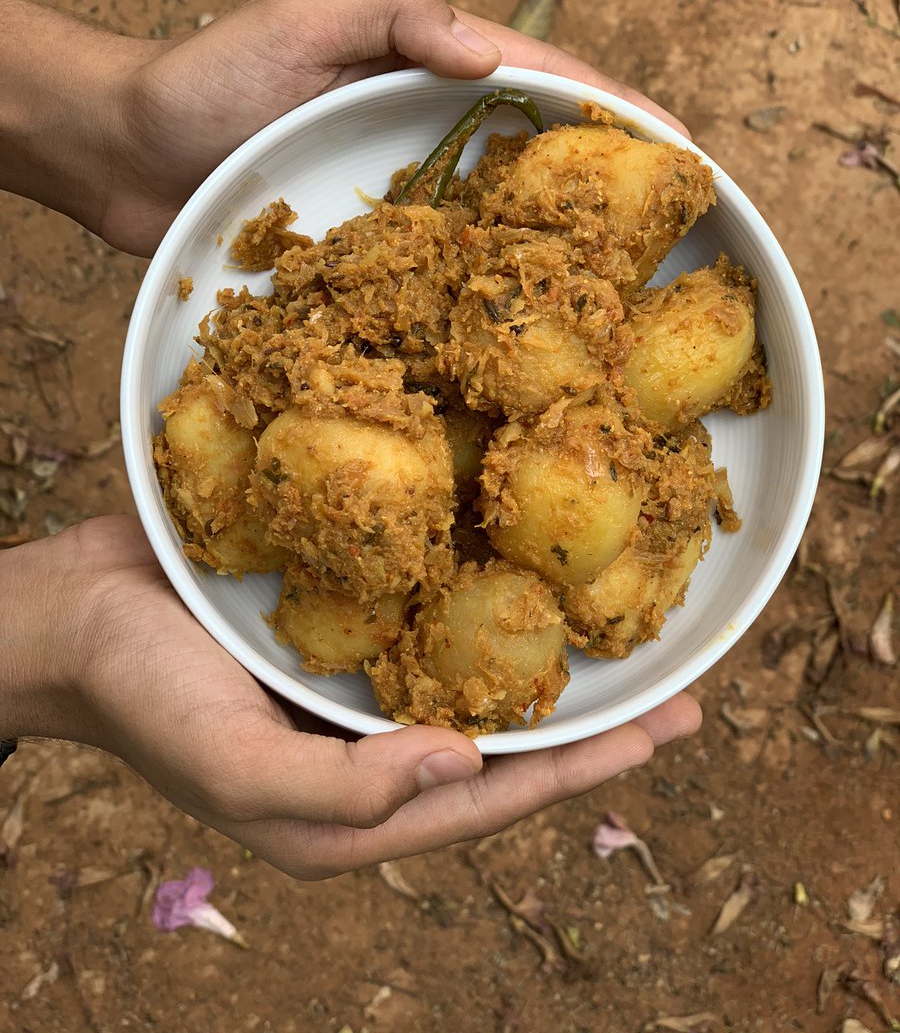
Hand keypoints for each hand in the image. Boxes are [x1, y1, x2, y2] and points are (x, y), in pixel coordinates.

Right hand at [4, 516, 699, 879]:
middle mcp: (367, 751)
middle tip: (682, 697)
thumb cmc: (144, 696)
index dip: (580, 770)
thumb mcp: (238, 766)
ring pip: (475, 681)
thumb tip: (466, 766)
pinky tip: (526, 583)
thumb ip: (347, 788)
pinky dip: (485, 611)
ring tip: (625, 643)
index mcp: (349, 809)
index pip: (491, 797)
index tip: (662, 734)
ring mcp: (356, 687)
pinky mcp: (340, 627)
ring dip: (549, 666)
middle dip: (591, 727)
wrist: (75, 611)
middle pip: (502, 744)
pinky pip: (430, 625)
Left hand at [98, 0, 688, 253]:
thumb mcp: (299, 20)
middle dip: (614, 190)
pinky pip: (442, 277)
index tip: (686, 155)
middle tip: (683, 234)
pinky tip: (522, 338)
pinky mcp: (369, 259)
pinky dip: (487, 300)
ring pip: (502, 225)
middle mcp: (428, 141)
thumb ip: (391, 12)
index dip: (621, 118)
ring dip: (563, 254)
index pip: (547, 87)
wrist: (127, 158)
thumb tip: (486, 54)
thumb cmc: (206, 81)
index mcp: (427, 72)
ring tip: (626, 295)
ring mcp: (402, 205)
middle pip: (540, 161)